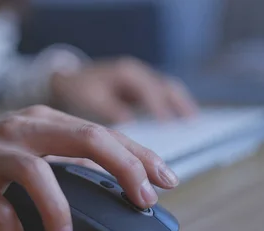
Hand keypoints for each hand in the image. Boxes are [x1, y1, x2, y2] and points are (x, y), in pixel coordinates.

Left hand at [50, 57, 198, 123]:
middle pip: (165, 87)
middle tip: (191, 124)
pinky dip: (174, 105)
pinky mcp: (142, 86)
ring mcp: (142, 77)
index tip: (167, 125)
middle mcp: (138, 72)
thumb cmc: (79, 89)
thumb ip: (110, 110)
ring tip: (194, 123)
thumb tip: (129, 123)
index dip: (158, 107)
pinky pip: (163, 94)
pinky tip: (182, 121)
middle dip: (179, 104)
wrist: (70, 78)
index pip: (148, 90)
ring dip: (182, 104)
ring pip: (168, 89)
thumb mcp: (91, 98)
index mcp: (126, 73)